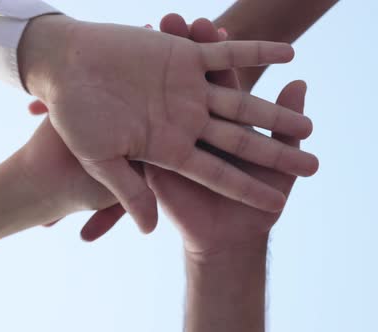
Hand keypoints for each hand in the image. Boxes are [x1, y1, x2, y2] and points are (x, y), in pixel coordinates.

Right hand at [18, 14, 316, 233]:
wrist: (66, 74)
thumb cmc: (75, 120)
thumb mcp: (104, 162)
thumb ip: (132, 194)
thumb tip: (147, 231)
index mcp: (175, 150)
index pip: (226, 168)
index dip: (256, 178)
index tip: (289, 191)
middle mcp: (186, 122)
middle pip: (242, 133)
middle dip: (274, 137)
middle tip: (311, 136)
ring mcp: (187, 91)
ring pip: (239, 96)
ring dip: (270, 100)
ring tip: (304, 103)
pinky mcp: (183, 59)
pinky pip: (225, 56)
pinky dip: (255, 53)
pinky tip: (289, 54)